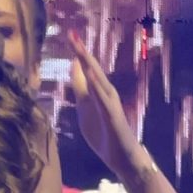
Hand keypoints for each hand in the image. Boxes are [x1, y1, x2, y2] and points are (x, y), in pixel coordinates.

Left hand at [67, 30, 143, 178]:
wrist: (122, 158)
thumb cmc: (105, 133)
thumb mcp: (86, 108)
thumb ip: (81, 88)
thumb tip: (74, 67)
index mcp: (97, 92)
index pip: (85, 69)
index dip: (77, 53)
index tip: (69, 34)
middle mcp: (105, 93)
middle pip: (91, 69)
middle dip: (81, 52)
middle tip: (71, 34)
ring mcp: (110, 104)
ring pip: (98, 80)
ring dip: (88, 64)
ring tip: (78, 49)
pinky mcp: (113, 116)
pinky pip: (103, 99)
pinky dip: (97, 86)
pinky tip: (90, 75)